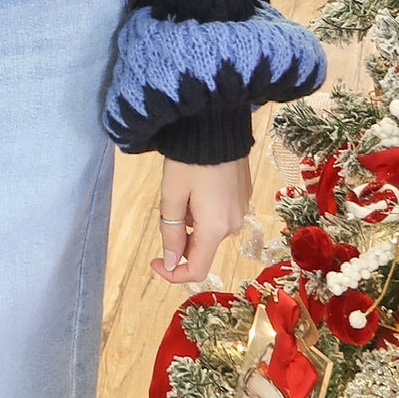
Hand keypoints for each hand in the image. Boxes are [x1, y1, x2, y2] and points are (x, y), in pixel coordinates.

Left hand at [149, 153, 251, 285]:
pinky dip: (205, 210)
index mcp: (215, 228)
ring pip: (211, 230)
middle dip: (182, 239)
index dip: (174, 273)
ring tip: (183, 189)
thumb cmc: (188, 159)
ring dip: (193, 222)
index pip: (197, 270)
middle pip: (203, 248)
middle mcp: (233, 224)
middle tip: (168, 206)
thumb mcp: (172, 195)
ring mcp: (242, 209)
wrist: (217, 124)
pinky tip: (198, 184)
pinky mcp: (244, 195)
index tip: (155, 259)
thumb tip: (171, 262)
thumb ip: (172, 232)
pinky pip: (221, 214)